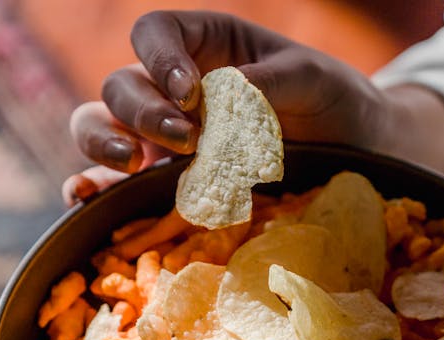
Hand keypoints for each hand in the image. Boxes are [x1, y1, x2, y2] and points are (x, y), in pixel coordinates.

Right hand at [64, 10, 443, 203]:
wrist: (356, 158)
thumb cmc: (335, 105)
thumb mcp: (311, 80)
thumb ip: (264, 85)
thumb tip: (216, 102)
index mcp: (205, 46)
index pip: (155, 34)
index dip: (159, 59)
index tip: (190, 93)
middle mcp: (174, 92)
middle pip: (121, 87)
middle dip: (142, 113)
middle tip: (186, 142)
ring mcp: (163, 143)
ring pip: (101, 129)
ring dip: (104, 146)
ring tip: (135, 166)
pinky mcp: (162, 189)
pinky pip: (110, 186)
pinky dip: (91, 191)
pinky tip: (87, 201)